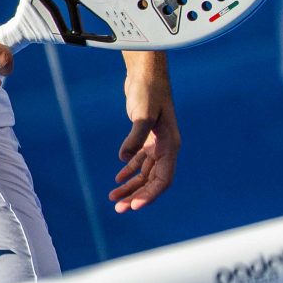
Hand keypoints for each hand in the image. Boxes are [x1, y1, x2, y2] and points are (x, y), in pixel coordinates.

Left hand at [110, 59, 178, 210]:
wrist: (145, 72)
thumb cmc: (148, 91)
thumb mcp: (143, 113)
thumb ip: (135, 136)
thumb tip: (124, 159)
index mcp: (170, 145)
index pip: (163, 179)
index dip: (150, 194)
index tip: (134, 206)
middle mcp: (165, 147)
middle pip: (153, 181)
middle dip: (136, 196)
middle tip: (118, 209)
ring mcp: (156, 143)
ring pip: (145, 173)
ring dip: (130, 187)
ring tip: (112, 200)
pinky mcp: (145, 137)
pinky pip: (139, 161)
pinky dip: (129, 171)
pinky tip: (117, 180)